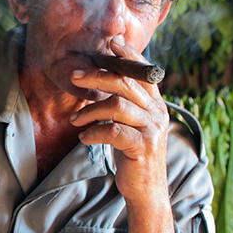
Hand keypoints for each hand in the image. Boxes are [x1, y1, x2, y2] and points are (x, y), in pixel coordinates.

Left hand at [68, 35, 169, 206]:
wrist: (146, 189)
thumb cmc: (132, 154)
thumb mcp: (130, 124)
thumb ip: (123, 104)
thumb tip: (102, 83)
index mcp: (155, 103)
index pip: (143, 71)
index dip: (128, 54)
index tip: (111, 43)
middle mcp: (157, 112)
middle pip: (125, 83)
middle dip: (97, 76)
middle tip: (75, 77)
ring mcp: (152, 128)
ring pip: (117, 105)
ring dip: (90, 110)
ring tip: (75, 121)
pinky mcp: (143, 146)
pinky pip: (113, 131)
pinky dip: (94, 132)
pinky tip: (84, 138)